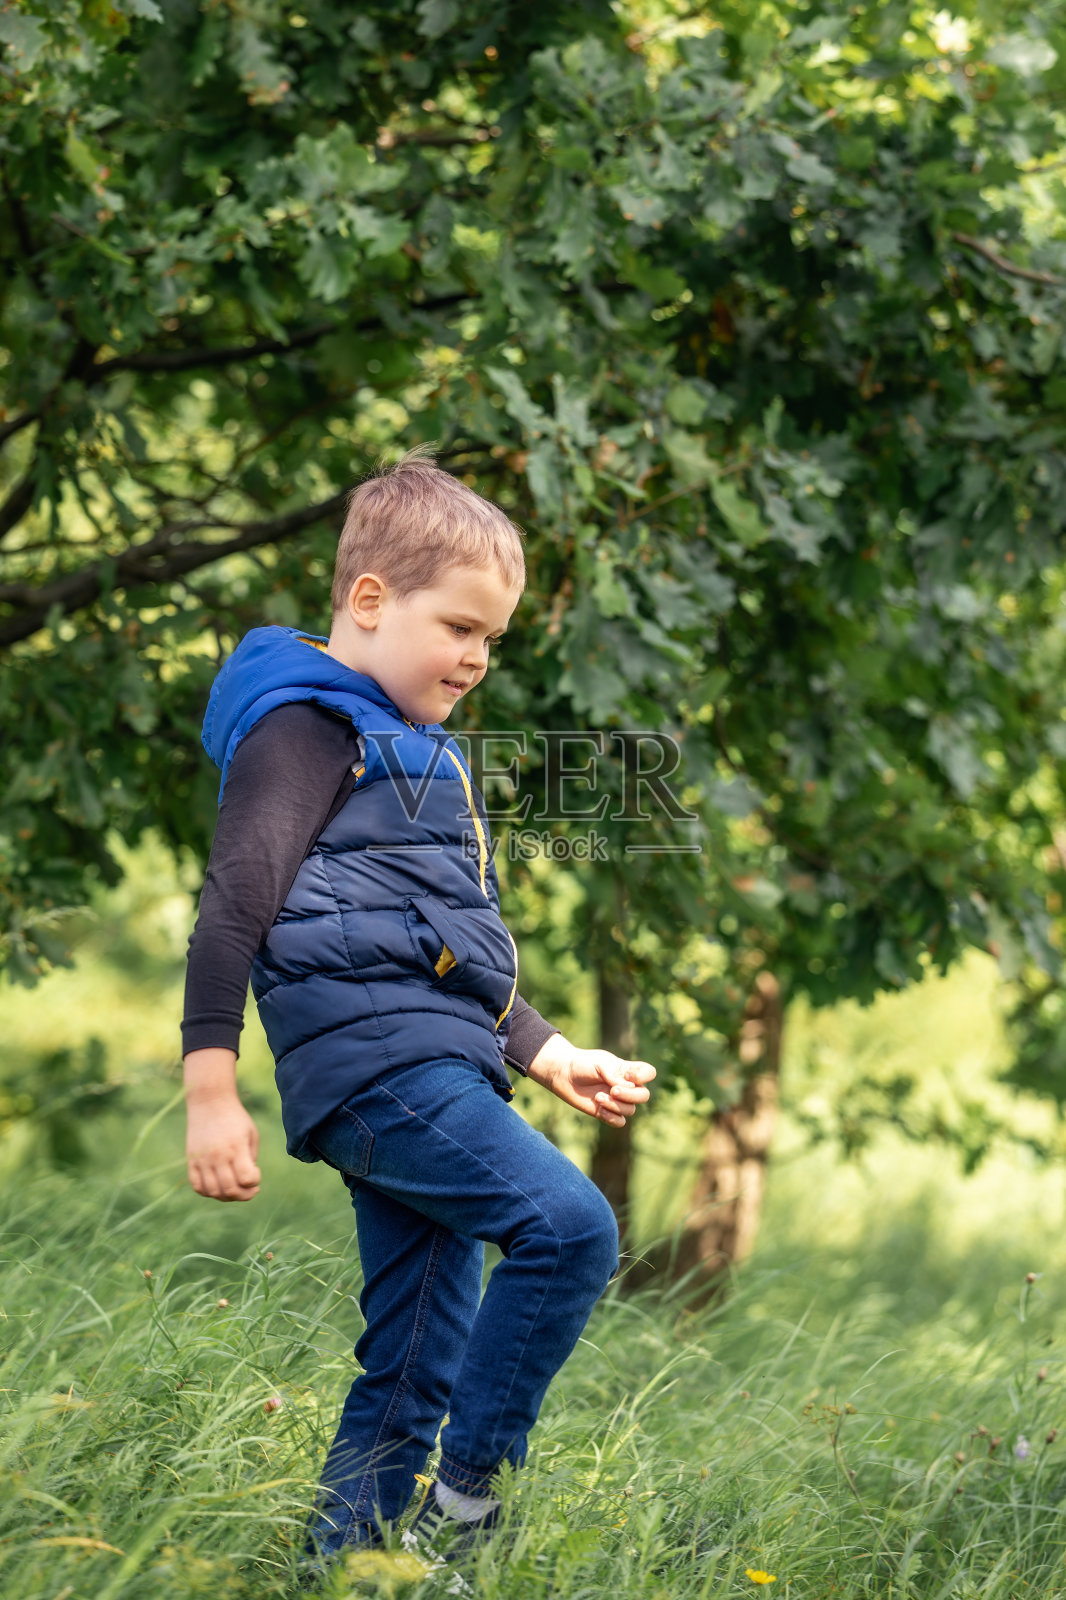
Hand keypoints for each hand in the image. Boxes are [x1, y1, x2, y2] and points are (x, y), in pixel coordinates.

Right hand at [184, 1048, 260, 1201]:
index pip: (246, 1178)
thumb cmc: (235, 1118)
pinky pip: (197, 1186)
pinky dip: (208, 1192)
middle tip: (251, 1189)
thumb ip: (251, 1158)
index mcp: (236, 1147)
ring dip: (227, 1197)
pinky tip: (218, 1187)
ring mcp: (203, 1159)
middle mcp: (218, 1156)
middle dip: (244, 1195)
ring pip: (213, 1192)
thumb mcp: (251, 1133)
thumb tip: (246, 1182)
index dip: (255, 1182)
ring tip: (235, 1189)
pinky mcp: (191, 1160)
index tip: (256, 1172)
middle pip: (230, 1190)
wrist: (210, 1102)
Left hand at [526, 1033, 655, 1126]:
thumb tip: (629, 1088)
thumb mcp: (601, 1063)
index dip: (643, 1076)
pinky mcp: (605, 1112)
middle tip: (612, 1090)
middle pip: (644, 1096)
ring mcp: (617, 1101)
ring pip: (630, 1110)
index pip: (649, 1073)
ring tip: (598, 1097)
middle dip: (630, 1096)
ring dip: (615, 1105)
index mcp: (628, 1071)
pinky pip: (620, 1122)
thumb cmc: (583, 1064)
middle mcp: (626, 1087)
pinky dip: (612, 1118)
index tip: (626, 1074)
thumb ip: (616, 1074)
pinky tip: (599, 1110)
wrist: (563, 1074)